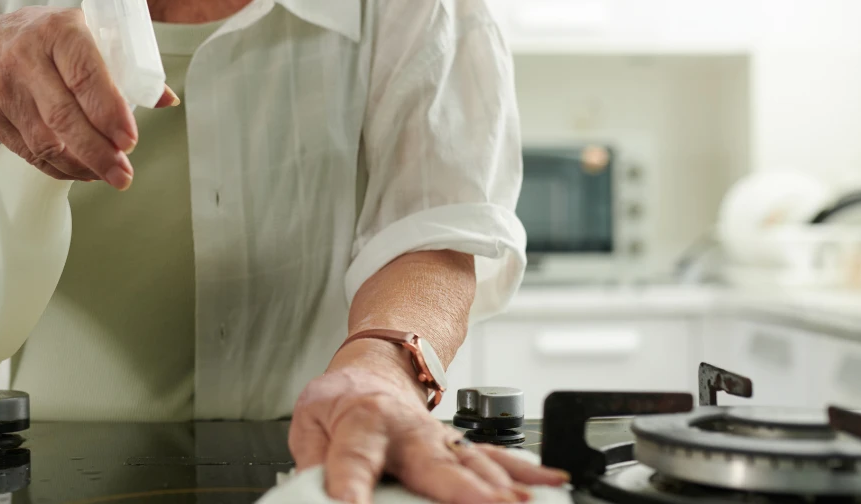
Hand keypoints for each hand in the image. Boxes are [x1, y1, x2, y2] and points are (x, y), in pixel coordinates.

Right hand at [0, 5, 177, 187]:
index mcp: (60, 30)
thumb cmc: (51, 41)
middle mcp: (26, 56)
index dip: (109, 112)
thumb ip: (126, 65)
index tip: (130, 141)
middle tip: (123, 174)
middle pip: (65, 116)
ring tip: (107, 174)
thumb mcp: (86, 36)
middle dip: (99, 152)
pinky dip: (59, 168)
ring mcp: (3, 87)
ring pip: (46, 141)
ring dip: (81, 165)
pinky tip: (80, 170)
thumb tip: (167, 100)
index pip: (86, 76)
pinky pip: (30, 152)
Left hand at [289, 340, 568, 503]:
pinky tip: (551, 483)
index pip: (351, 461)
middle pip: (432, 463)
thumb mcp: (309, 424)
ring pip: (473, 464)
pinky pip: (498, 459)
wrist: (375, 369)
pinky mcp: (461, 446)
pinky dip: (527, 473)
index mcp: (359, 421)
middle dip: (458, 491)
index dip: (350, 489)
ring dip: (499, 488)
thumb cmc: (340, 403)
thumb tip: (316, 496)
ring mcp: (440, 438)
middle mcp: (407, 429)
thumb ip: (313, 463)